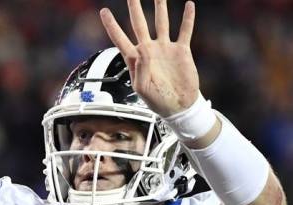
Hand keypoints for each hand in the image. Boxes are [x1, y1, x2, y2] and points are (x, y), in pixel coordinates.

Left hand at [100, 0, 198, 116]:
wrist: (179, 106)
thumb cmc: (158, 101)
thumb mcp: (143, 90)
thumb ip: (140, 70)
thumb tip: (143, 51)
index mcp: (136, 59)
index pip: (120, 39)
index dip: (112, 26)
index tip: (104, 11)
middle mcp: (149, 50)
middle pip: (139, 24)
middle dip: (135, 8)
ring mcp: (165, 48)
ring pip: (162, 22)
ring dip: (160, 7)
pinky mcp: (181, 51)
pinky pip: (185, 30)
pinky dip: (187, 18)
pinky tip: (189, 5)